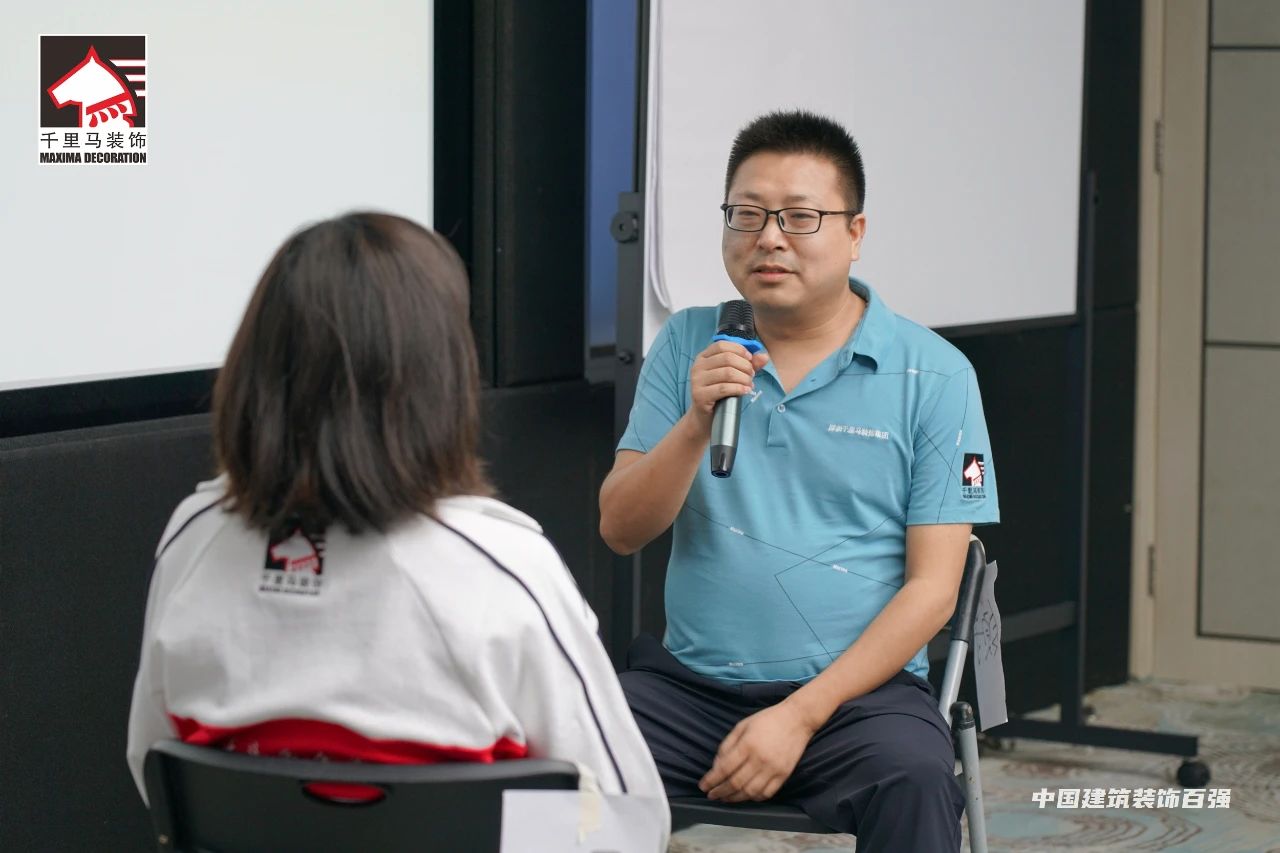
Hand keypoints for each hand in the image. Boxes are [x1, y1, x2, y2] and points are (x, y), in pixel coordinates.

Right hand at [687, 341, 769, 432]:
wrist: (705, 417)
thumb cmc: (720, 393)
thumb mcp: (733, 375)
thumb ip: (748, 364)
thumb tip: (764, 356)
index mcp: (703, 357)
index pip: (722, 345)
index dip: (739, 350)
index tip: (750, 359)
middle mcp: (697, 366)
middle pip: (727, 358)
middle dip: (745, 366)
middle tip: (751, 375)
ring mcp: (697, 381)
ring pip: (727, 373)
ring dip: (744, 378)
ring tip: (749, 384)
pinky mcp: (700, 395)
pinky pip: (724, 388)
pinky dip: (739, 388)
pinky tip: (745, 391)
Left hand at [698, 701, 816, 802]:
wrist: (797, 719)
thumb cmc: (767, 720)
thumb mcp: (742, 726)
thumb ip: (727, 745)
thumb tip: (716, 766)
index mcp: (747, 745)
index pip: (724, 769)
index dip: (711, 780)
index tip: (703, 786)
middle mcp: (760, 759)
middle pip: (735, 783)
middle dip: (720, 792)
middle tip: (711, 795)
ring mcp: (773, 769)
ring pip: (750, 792)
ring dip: (735, 798)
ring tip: (725, 798)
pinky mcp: (784, 775)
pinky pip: (767, 794)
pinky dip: (754, 798)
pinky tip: (745, 796)